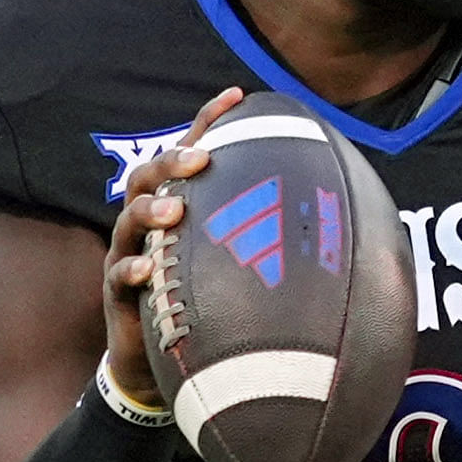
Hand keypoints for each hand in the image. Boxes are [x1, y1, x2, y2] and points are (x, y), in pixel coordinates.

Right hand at [103, 87, 241, 410]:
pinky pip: (119, 274)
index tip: (238, 96)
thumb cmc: (204, 307)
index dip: (210, 122)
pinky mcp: (119, 293)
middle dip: (173, 161)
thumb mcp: (235, 268)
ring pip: (129, 217)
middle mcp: (151, 224)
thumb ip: (268, 243)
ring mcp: (131, 254)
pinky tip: (149, 267)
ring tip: (176, 210)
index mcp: (180, 206)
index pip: (191, 153)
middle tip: (201, 159)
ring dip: (151, 209)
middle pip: (150, 175)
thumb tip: (341, 231)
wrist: (159, 365)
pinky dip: (134, 267)